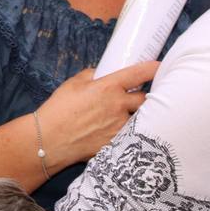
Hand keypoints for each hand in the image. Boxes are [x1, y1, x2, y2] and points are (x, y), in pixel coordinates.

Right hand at [38, 61, 159, 167]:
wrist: (49, 140)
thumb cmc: (59, 109)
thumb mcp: (74, 83)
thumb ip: (93, 75)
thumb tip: (102, 74)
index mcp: (109, 87)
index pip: (139, 74)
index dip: (153, 68)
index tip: (160, 66)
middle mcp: (118, 106)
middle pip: (145, 99)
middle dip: (144, 97)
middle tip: (138, 96)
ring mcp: (119, 127)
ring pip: (139, 119)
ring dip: (135, 116)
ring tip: (126, 116)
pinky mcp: (116, 143)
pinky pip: (128, 135)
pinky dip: (125, 132)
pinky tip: (115, 131)